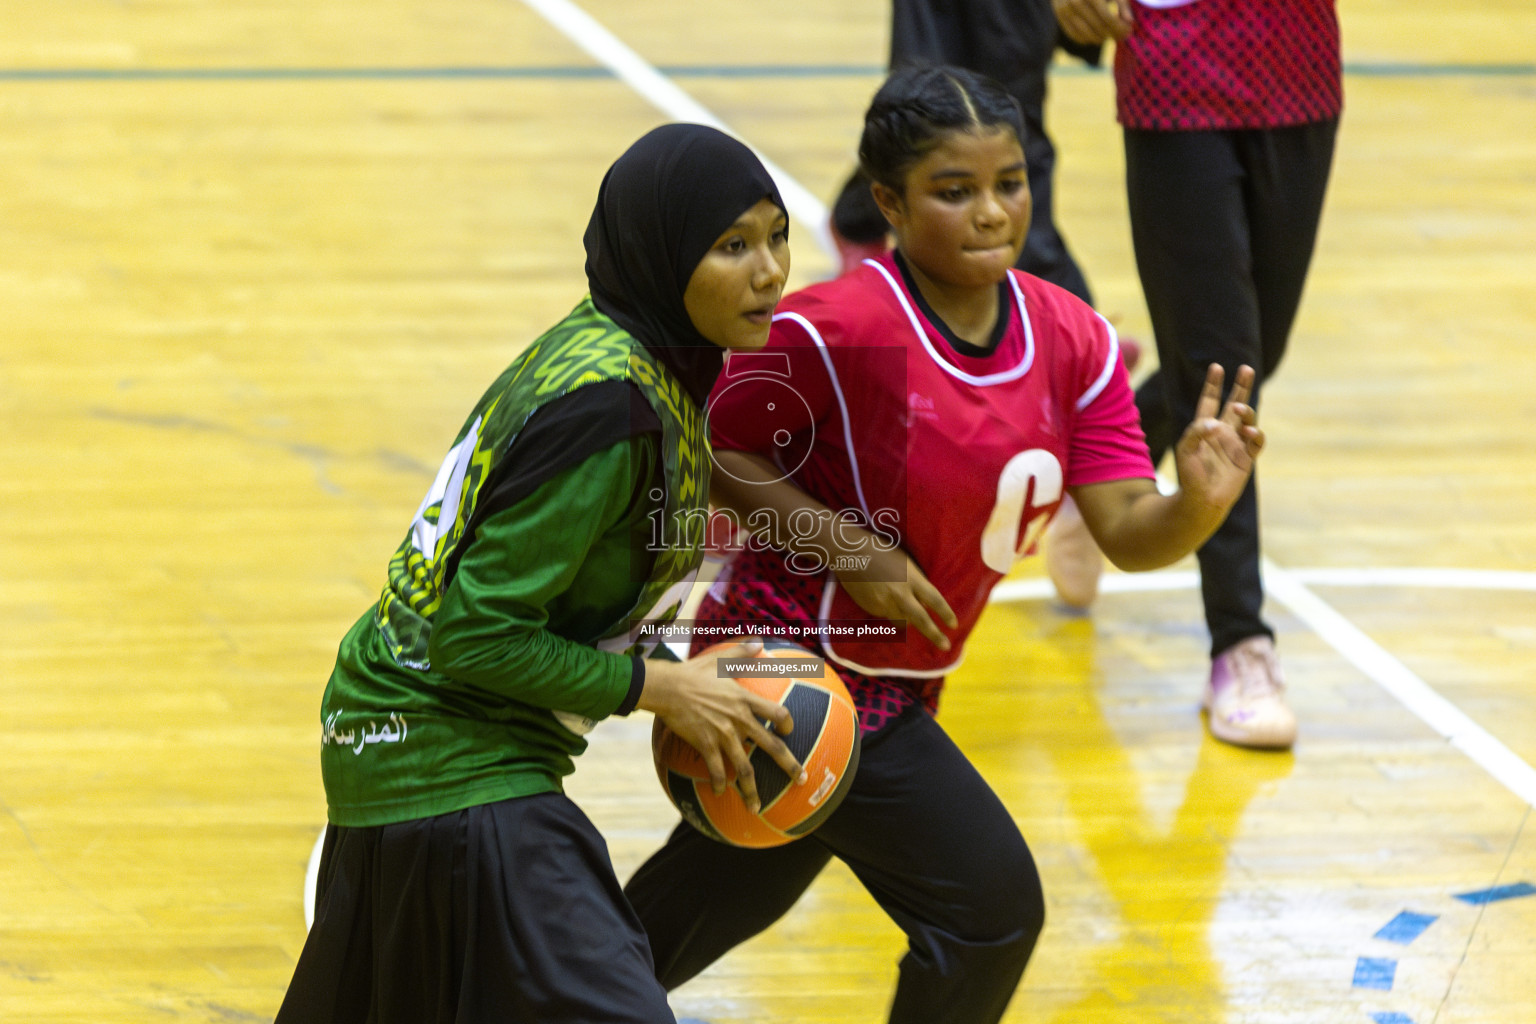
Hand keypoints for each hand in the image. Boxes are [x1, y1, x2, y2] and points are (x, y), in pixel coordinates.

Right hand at [638, 638, 805, 813]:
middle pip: (771, 746)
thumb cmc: (693, 672)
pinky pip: (715, 770)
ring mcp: (723, 734)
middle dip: (789, 765)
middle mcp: (739, 720)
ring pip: (744, 768)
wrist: (668, 688)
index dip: (787, 724)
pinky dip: (718, 783)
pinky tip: (719, 793)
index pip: (777, 713)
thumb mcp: (720, 659)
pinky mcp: (705, 744)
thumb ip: (741, 653)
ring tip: (757, 808)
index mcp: (745, 699)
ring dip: (751, 790)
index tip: (790, 733)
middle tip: (801, 779)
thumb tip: (758, 641)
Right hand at [837, 546, 957, 651]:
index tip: (953, 625)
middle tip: (945, 645)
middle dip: (934, 634)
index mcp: (911, 578)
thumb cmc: (882, 552)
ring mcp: (884, 603)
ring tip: (896, 597)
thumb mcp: (905, 564)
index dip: (946, 613)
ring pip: (902, 620)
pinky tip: (881, 593)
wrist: (851, 553)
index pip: (934, 599)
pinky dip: (889, 609)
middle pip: (920, 619)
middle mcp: (899, 593)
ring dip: (906, 616)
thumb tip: (924, 605)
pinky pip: (886, 615)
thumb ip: (916, 584)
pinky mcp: (872, 608)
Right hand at [1054, 0, 1133, 44]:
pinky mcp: (1059, 15)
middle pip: (1098, 28)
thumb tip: (1129, 22)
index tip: (1129, 30)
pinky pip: (1074, 35)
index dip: (1120, 27)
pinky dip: (1087, 39)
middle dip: (1113, 34)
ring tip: (1111, 36)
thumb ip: (1122, 4)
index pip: (1108, 18)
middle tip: (1123, 36)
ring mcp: (1065, 10)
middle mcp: (1076, 1)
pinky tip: (1097, 37)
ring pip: (1086, 34)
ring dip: (1102, 39)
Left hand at [1172, 364, 1265, 513]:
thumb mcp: (1185, 449)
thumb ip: (1196, 432)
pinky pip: (1256, 441)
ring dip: (1246, 411)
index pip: (1210, 401)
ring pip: (1247, 419)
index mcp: (1205, 428)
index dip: (1214, 385)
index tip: (1216, 367)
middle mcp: (1223, 432)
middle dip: (1241, 387)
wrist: (1201, 500)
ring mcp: (1236, 444)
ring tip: (1240, 408)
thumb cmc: (1189, 475)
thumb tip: (1216, 423)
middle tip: (1246, 368)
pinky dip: (1255, 433)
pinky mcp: (1246, 457)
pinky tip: (1249, 430)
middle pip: (1234, 404)